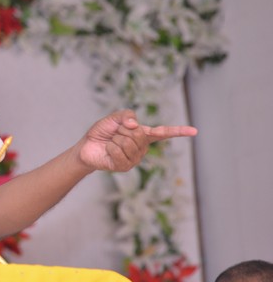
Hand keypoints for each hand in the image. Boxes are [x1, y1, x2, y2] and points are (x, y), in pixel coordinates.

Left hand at [77, 110, 197, 171]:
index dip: (179, 132)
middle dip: (122, 130)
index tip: (194, 131)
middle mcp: (142, 148)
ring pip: (128, 143)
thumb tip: (134, 124)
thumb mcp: (113, 118)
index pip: (164, 133)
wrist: (87, 146)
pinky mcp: (125, 166)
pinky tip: (108, 149)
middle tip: (115, 133)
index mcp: (143, 135)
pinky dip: (110, 147)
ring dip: (115, 139)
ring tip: (112, 142)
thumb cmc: (103, 132)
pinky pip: (119, 152)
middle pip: (138, 134)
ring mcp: (135, 159)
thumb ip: (125, 115)